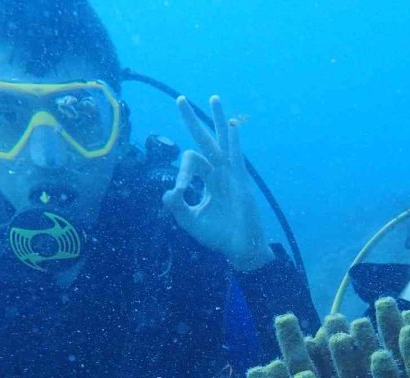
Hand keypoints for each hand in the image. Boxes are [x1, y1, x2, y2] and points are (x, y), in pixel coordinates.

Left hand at [162, 95, 273, 270]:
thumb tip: (168, 191)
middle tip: (179, 99)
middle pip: (204, 140)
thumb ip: (177, 207)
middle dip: (191, 120)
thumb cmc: (217, 235)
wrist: (239, 247)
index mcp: (208, 180)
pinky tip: (232, 125)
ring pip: (222, 141)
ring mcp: (231, 174)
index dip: (180, 173)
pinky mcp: (241, 181)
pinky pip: (236, 157)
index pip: (190, 164)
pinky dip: (234, 141)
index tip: (178, 192)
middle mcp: (219, 172)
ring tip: (212, 98)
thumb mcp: (190, 221)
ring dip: (217, 119)